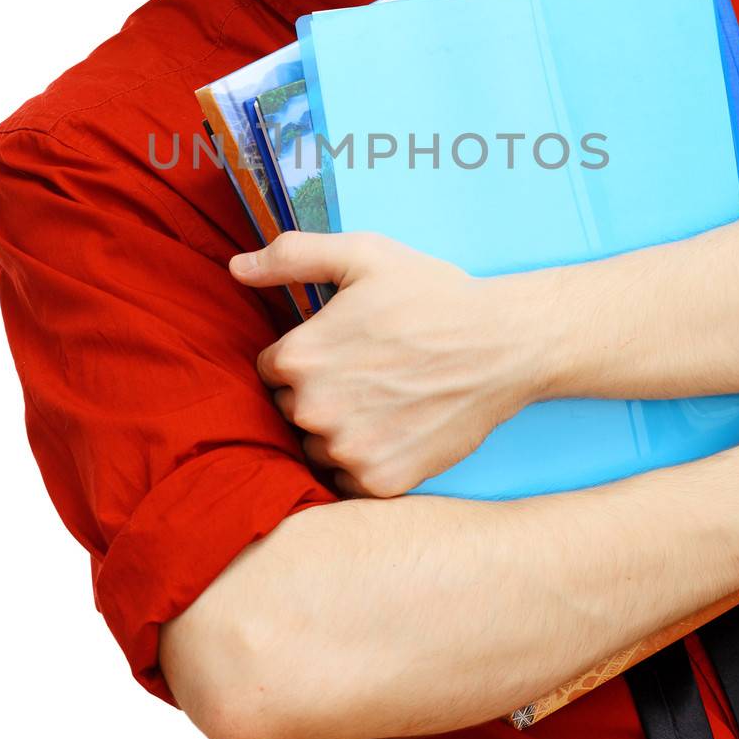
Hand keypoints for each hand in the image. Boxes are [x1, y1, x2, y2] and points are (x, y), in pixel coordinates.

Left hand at [229, 231, 527, 497]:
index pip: (270, 370)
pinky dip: (364, 463)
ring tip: (383, 403)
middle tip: (368, 372)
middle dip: (318, 394)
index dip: (305, 357)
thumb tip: (236, 266)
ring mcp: (347, 451)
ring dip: (338, 432)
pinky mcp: (381, 481)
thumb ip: (291, 256)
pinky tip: (394, 432)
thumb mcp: (362, 255)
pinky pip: (347, 482)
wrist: (502, 345)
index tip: (341, 348)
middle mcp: (313, 409)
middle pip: (290, 410)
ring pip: (316, 448)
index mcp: (299, 357)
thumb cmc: (432, 296)